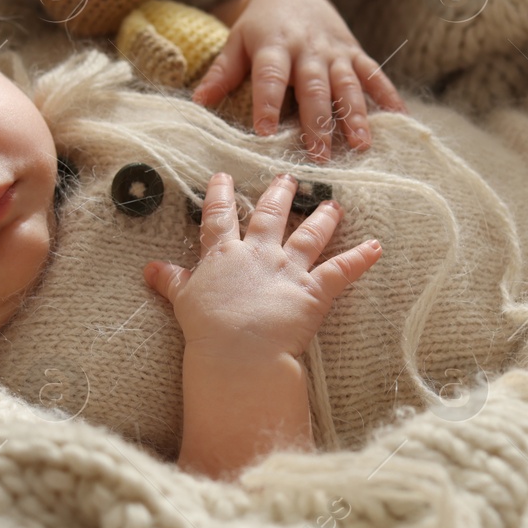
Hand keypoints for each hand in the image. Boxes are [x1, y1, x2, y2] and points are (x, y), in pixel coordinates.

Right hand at [145, 171, 382, 479]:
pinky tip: (377, 247)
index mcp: (224, 255)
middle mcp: (259, 254)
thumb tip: (150, 269)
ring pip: (309, 236)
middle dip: (280, 195)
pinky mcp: (315, 290)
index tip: (223, 177)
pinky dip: (361, 259)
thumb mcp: (183, 302)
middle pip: (271, 216)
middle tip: (288, 177)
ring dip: (323, 219)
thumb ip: (172, 281)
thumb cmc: (208, 329)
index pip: (221, 217)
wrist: (238, 350)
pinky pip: (343, 270)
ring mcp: (289, 269)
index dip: (221, 195)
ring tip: (333, 204)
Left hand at [191, 0, 406, 161]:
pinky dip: (388, 96)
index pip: (270, 76)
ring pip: (347, 84)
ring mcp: (334, 52)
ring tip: (361, 145)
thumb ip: (222, 72)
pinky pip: (374, 75)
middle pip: (314, 87)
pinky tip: (400, 120)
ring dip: (355, 115)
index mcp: (273, 46)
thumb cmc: (259, 27)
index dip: (268, 103)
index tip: (265, 132)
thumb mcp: (236, 42)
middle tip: (319, 156)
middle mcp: (307, 49)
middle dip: (318, 122)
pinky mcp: (354, 53)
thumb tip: (198, 102)